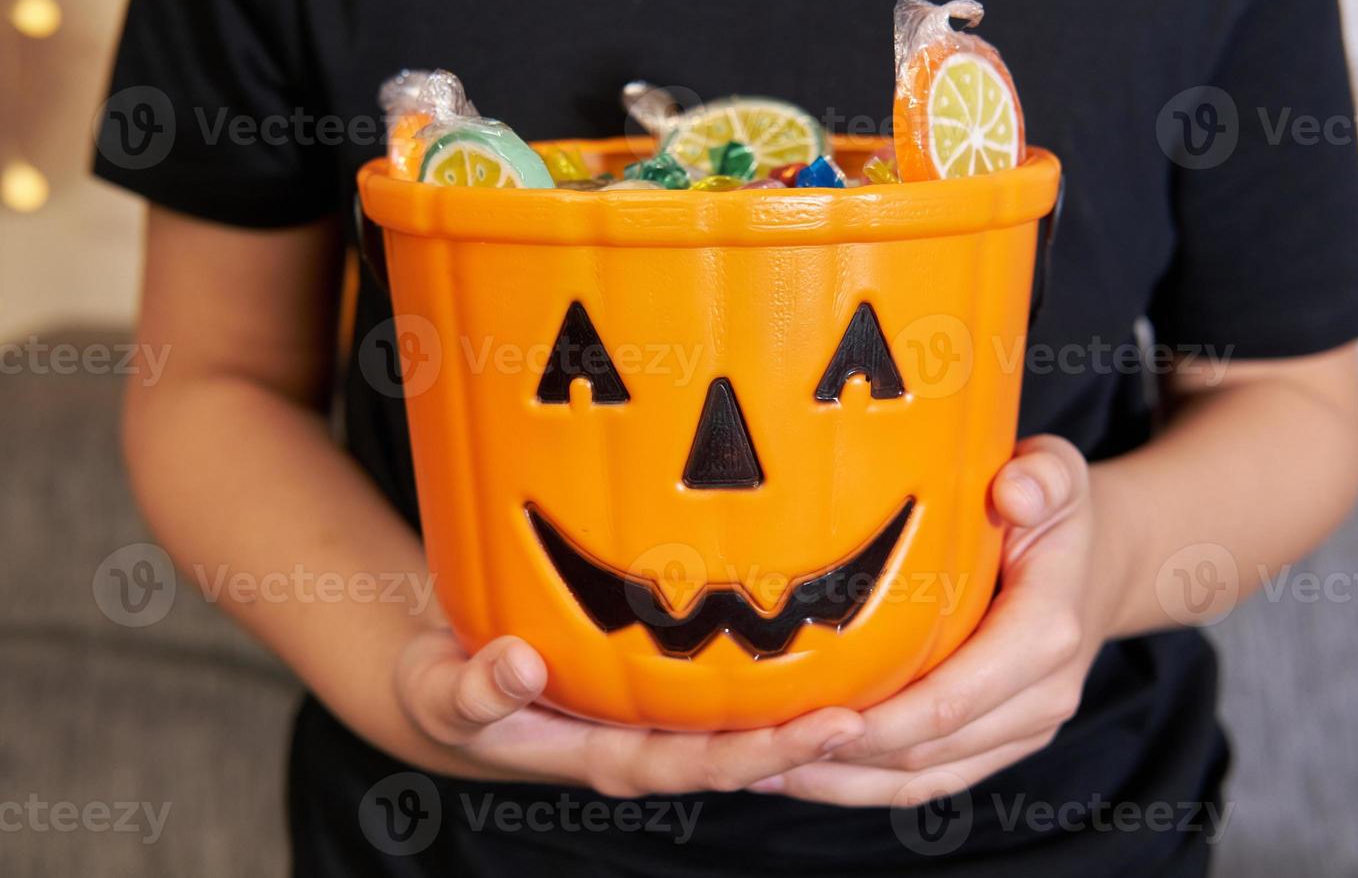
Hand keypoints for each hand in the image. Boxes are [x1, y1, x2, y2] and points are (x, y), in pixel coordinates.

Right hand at [393, 629, 865, 796]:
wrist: (455, 684)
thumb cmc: (452, 691)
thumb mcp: (446, 693)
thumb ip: (478, 689)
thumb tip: (518, 665)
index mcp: (613, 756)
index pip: (706, 762)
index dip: (771, 750)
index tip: (835, 724)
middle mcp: (652, 741)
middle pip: (750, 746)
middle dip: (817, 732)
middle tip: (890, 700)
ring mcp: (661, 715)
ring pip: (748, 716)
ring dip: (808, 698)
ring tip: (885, 663)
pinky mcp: (663, 684)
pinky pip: (729, 683)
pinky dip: (775, 662)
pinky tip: (824, 615)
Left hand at [746, 435, 1125, 805]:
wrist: (1098, 564)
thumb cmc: (1055, 512)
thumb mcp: (1058, 475)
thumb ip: (1042, 477)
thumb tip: (1014, 491)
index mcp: (1045, 635)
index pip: (954, 697)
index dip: (882, 719)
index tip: (811, 718)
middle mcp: (1042, 697)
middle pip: (928, 749)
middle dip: (842, 756)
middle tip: (758, 745)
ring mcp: (1022, 729)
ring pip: (921, 779)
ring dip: (840, 782)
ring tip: (759, 770)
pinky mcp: (998, 744)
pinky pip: (928, 781)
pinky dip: (862, 785)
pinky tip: (797, 773)